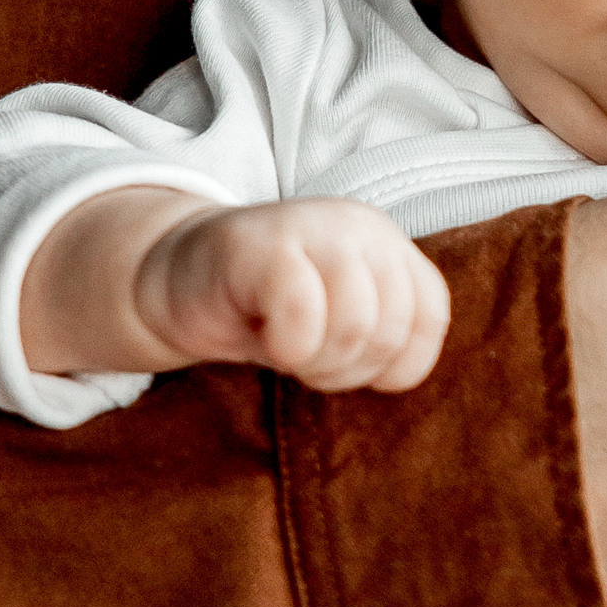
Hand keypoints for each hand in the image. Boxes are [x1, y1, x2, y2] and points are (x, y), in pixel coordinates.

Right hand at [21, 188, 449, 392]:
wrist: (177, 284)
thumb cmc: (268, 313)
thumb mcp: (342, 323)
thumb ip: (389, 336)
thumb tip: (419, 380)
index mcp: (389, 245)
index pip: (429, 318)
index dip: (393, 362)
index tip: (349, 362)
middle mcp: (360, 226)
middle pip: (389, 329)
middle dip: (347, 368)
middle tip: (304, 358)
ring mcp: (311, 226)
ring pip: (353, 326)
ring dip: (314, 361)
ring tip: (285, 348)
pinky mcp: (260, 243)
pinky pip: (300, 313)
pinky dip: (285, 346)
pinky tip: (262, 336)